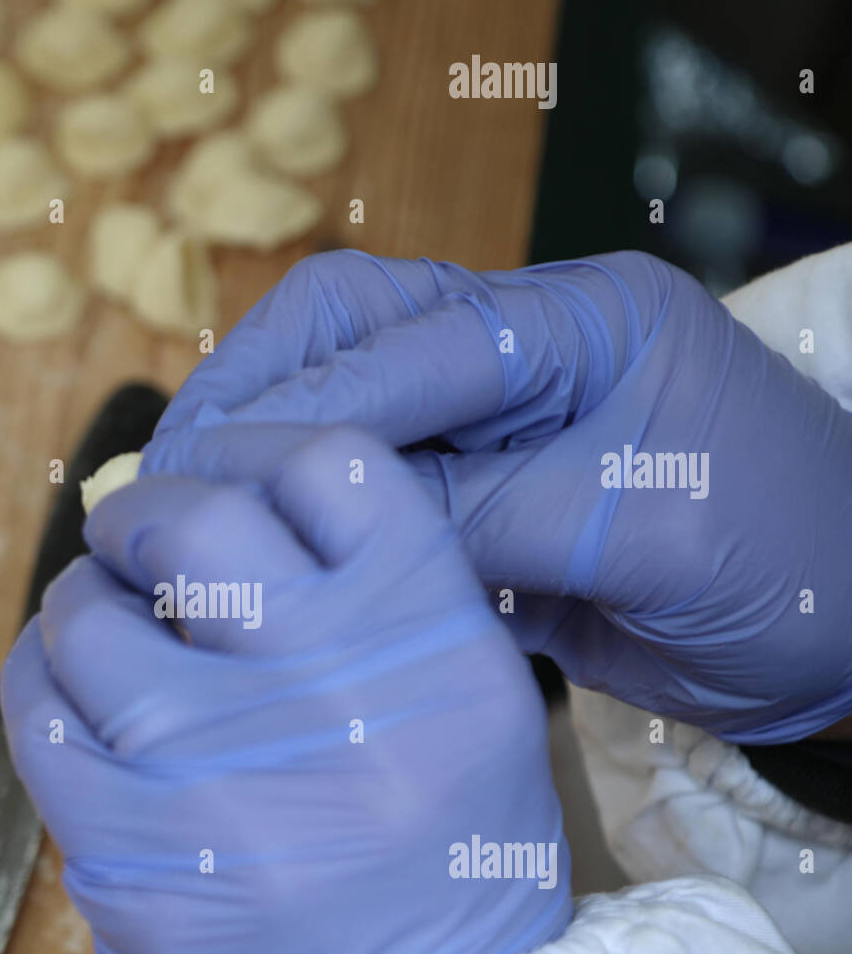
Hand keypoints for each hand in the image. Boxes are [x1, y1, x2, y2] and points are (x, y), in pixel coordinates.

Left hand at [0, 428, 570, 953]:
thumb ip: (372, 594)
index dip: (254, 448)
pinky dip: (42, 680)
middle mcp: (333, 698)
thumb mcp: (469, 706)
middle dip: (145, 514)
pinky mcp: (126, 853)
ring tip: (107, 628)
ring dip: (84, 604)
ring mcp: (218, 779)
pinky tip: (71, 693)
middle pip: (195, 521)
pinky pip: (35, 711)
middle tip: (137, 538)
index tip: (221, 468)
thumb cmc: (441, 860)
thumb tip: (222, 497)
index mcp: (435, 649)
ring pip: (88, 615)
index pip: (332, 469)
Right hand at [144, 250, 851, 744]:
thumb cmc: (784, 564)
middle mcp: (530, 346)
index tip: (202, 477)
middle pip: (354, 323)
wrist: (846, 631)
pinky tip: (253, 541)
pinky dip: (306, 505)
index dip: (299, 414)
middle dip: (252, 390)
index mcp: (584, 321)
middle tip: (169, 471)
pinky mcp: (486, 485)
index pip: (407, 345)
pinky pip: (375, 476)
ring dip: (263, 441)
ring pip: (350, 394)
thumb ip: (485, 516)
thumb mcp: (637, 530)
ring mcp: (502, 414)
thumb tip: (325, 525)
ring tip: (184, 503)